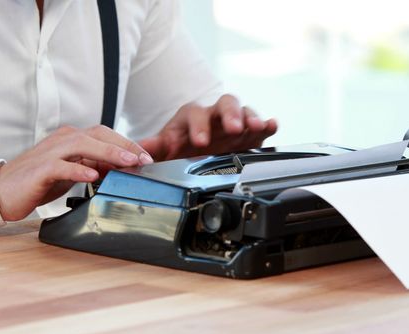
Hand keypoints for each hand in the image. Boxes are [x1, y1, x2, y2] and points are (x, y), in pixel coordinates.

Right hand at [0, 125, 152, 220]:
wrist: (2, 192)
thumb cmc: (38, 182)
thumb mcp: (72, 172)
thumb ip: (93, 167)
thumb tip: (120, 169)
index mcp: (71, 139)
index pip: (105, 135)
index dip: (127, 144)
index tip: (147, 157)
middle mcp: (62, 140)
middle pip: (98, 135)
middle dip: (125, 146)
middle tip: (145, 159)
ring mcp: (50, 153)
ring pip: (83, 145)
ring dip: (108, 153)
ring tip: (128, 162)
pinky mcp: (40, 169)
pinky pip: (62, 166)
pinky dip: (79, 170)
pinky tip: (93, 177)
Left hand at [139, 94, 277, 160]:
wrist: (199, 151)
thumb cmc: (182, 146)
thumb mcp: (166, 147)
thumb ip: (152, 148)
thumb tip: (135, 153)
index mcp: (192, 117)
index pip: (195, 114)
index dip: (199, 126)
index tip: (202, 142)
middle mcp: (215, 115)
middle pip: (224, 104)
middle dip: (230, 115)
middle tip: (234, 128)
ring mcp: (234, 121)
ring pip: (244, 110)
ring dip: (250, 117)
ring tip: (257, 126)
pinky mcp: (250, 132)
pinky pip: (261, 123)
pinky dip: (268, 123)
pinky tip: (272, 125)